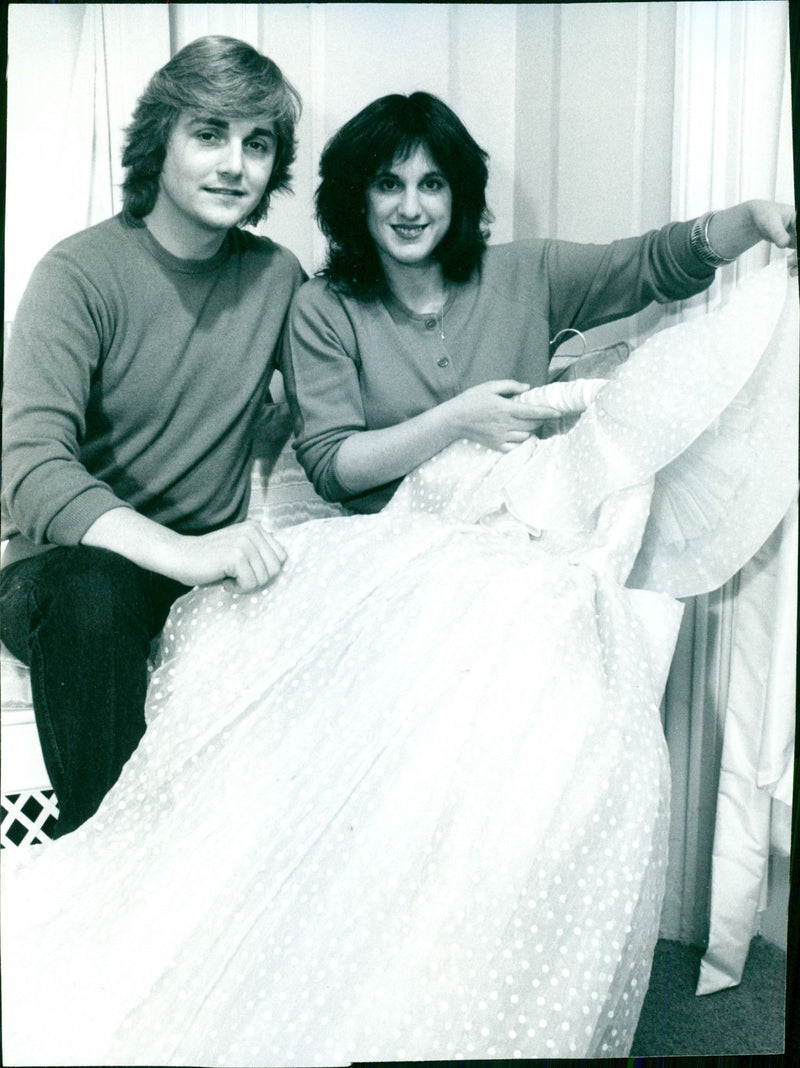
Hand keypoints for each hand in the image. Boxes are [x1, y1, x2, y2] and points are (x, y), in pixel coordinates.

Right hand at [174, 520, 287, 592]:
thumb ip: (259, 554)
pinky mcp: (236, 556)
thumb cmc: (210, 560)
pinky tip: (223, 579)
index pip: (281, 558)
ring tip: (228, 576)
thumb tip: (281, 568)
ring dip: (245, 585)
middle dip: (257, 580)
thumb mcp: (240, 550)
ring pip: (263, 579)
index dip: (264, 571)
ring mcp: (245, 542)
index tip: (244, 570)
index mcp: (256, 528)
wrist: (180, 557)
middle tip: (236, 576)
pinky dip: (237, 588)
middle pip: (275, 569)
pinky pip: (250, 584)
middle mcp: (253, 531)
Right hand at [446, 380, 560, 452]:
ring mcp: (501, 436)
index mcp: (505, 408)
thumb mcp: (489, 386)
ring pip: (526, 435)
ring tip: (530, 422)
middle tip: (544, 414)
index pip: (533, 411)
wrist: (454, 419)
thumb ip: (510, 385)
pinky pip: (516, 446)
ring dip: (532, 429)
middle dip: (542, 419)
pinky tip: (521, 434)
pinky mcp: (496, 445)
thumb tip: (527, 388)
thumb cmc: (471, 400)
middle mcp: (505, 424)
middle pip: (533, 424)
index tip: (559, 412)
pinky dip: (522, 441)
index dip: (548, 412)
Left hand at [707, 200, 796, 260]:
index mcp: (798, 219)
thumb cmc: (765, 214)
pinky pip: (797, 254)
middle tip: (791, 262)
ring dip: (797, 261)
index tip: (796, 254)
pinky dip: (794, 262)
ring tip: (791, 269)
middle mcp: (799, 229)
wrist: (757, 218)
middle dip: (799, 256)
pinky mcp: (793, 243)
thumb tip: (784, 244)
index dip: (799, 246)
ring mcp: (797, 236)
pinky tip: (791, 269)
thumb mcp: (771, 222)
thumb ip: (778, 233)